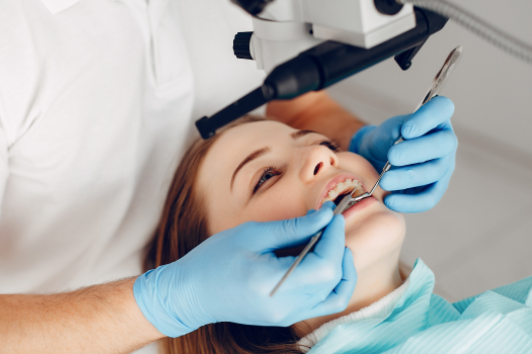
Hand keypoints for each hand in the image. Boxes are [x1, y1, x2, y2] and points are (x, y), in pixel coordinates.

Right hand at [133, 202, 356, 336]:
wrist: (191, 292)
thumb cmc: (214, 260)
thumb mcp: (253, 234)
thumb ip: (294, 227)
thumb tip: (325, 217)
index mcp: (274, 285)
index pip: (324, 266)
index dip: (335, 237)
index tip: (333, 214)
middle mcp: (286, 307)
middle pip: (332, 279)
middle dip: (338, 245)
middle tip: (329, 221)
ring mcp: (288, 315)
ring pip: (335, 294)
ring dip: (340, 265)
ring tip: (329, 240)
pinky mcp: (288, 315)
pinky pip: (324, 302)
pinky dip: (333, 281)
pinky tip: (324, 259)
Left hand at [349, 96, 456, 212]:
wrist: (377, 159)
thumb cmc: (387, 140)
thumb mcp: (387, 130)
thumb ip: (394, 132)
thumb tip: (400, 139)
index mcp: (436, 119)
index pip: (442, 108)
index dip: (428, 118)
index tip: (406, 129)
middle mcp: (445, 141)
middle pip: (442, 144)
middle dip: (416, 151)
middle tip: (392, 156)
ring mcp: (444, 166)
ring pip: (433, 172)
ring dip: (407, 177)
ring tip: (384, 180)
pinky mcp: (435, 188)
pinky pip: (428, 198)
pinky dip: (409, 202)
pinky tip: (389, 200)